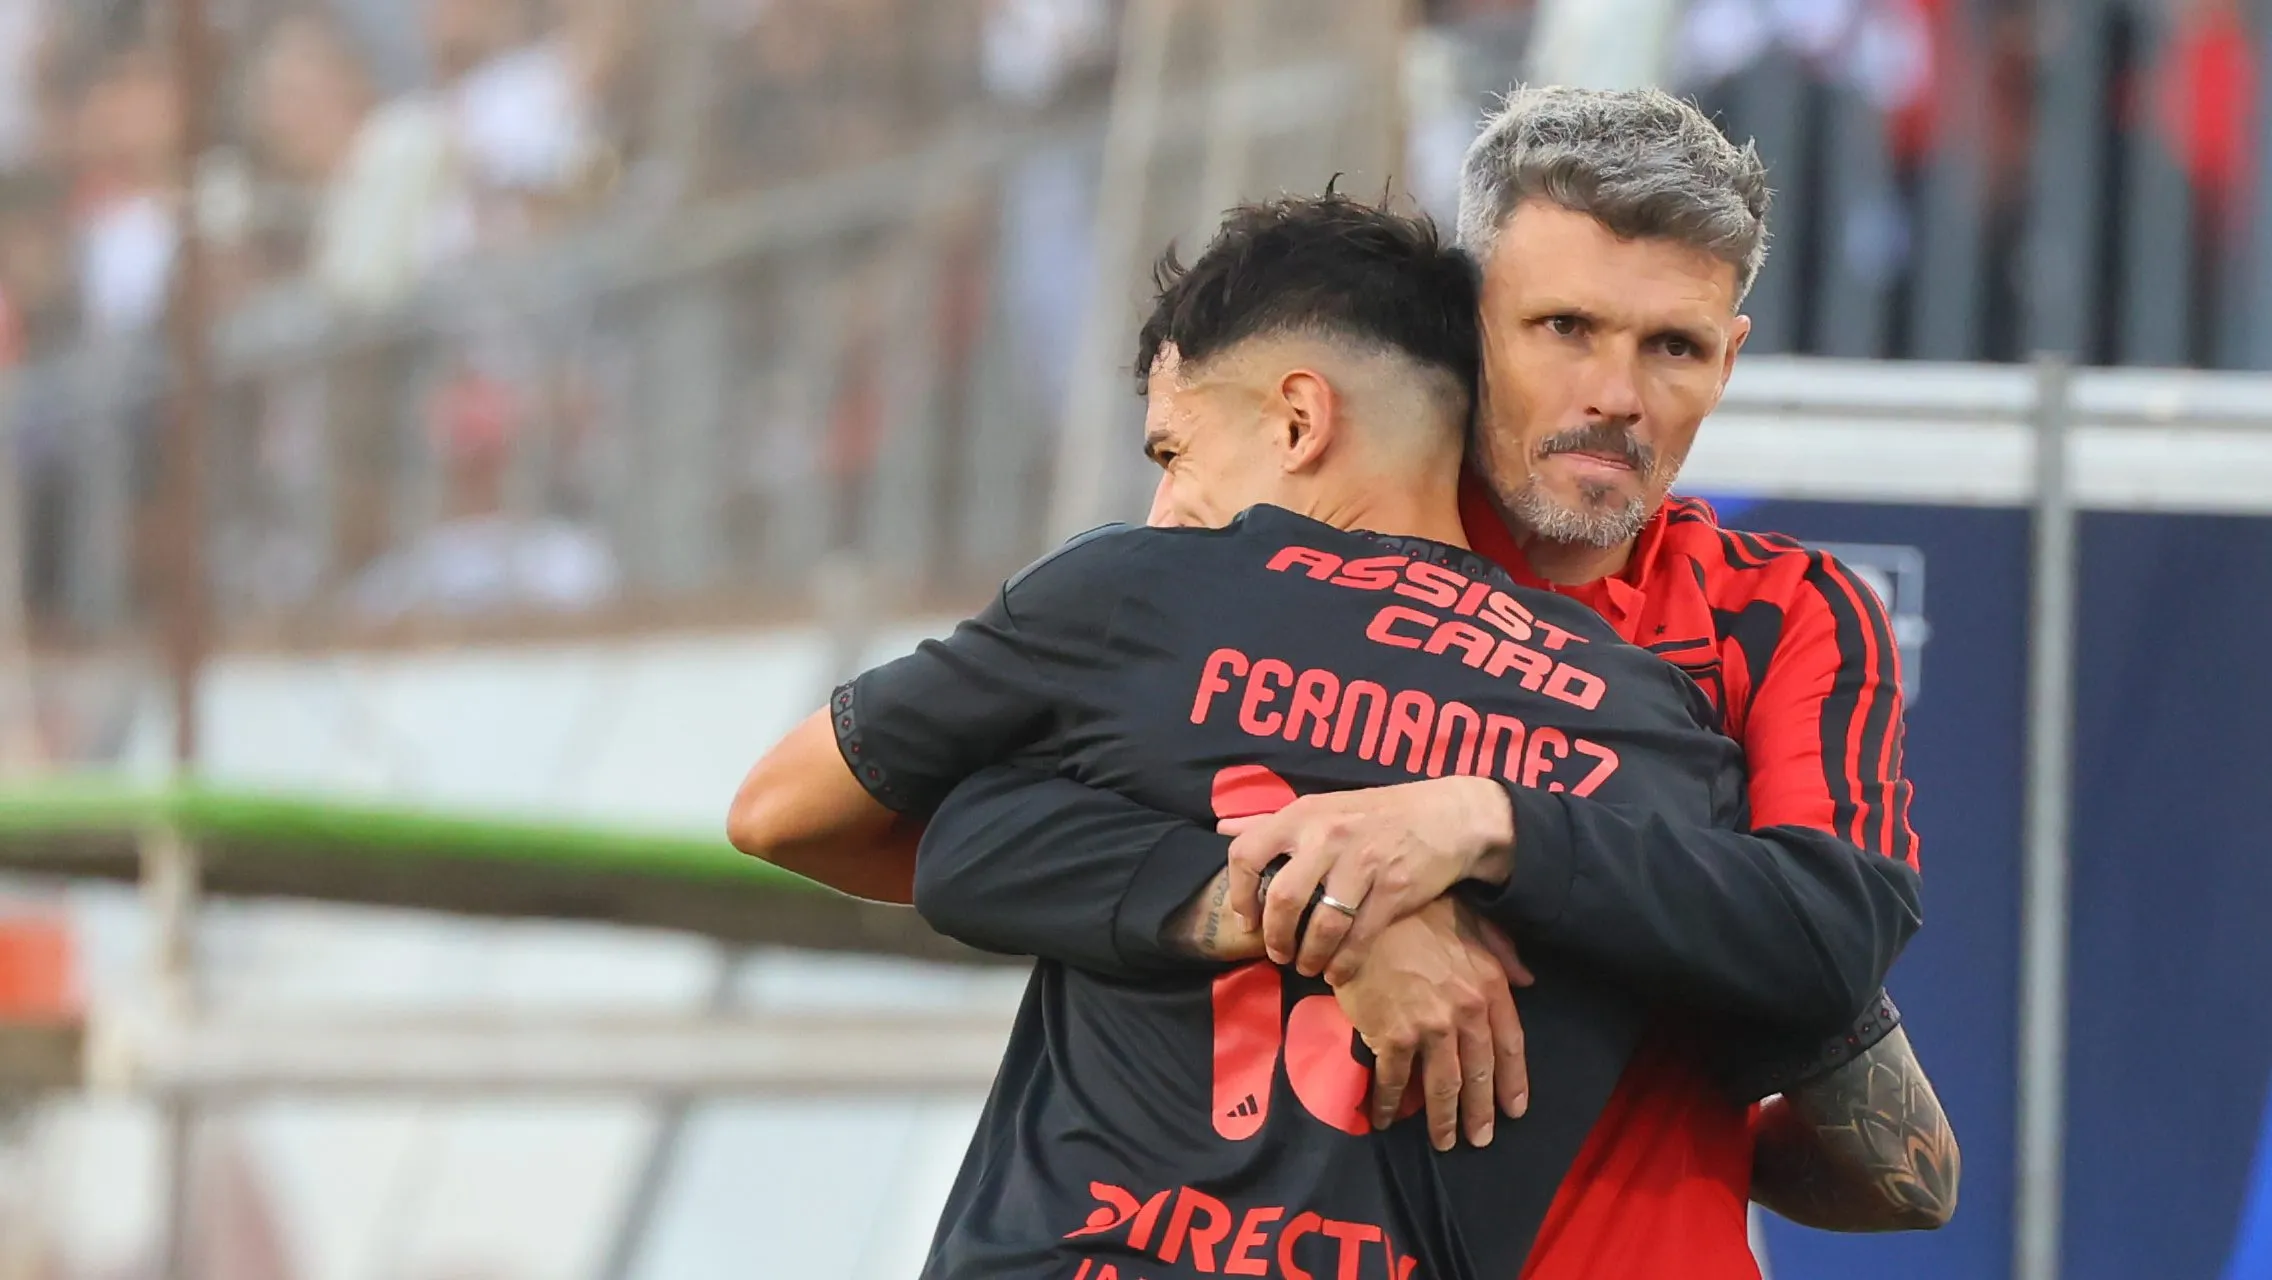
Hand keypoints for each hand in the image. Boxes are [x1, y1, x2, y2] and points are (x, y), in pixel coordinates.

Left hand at [1222, 776, 1514, 980]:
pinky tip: (1336, 972)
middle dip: (1275, 937)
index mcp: (1302, 814)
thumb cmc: (1373, 814)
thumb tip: (1220, 826)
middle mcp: (1327, 836)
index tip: (1246, 919)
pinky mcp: (1392, 890)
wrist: (1444, 816)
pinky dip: (1343, 964)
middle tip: (1277, 954)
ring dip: (1308, 956)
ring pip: (1322, 926)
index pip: (1247, 853)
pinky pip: (1359, 939)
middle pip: (1283, 899)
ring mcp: (1361, 864)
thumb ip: (1269, 820)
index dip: (1239, 893)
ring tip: (1306, 966)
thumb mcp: (1320, 806)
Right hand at [1331, 898, 1533, 1150]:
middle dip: (1479, 1113)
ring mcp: (1430, 1028)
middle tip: (1479, 1139)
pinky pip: (1392, 1080)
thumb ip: (1501, 949)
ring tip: (1444, 1142)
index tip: (1515, 1109)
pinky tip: (1383, 1118)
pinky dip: (1387, 1104)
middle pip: (1477, 1074)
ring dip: (1442, 1120)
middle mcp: (1465, 1012)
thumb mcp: (1470, 919)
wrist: (1363, 909)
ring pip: (1441, 1086)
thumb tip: (1527, 978)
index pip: (1510, 1044)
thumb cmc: (1415, 909)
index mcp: (1489, 985)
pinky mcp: (1390, 1036)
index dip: (1513, 1081)